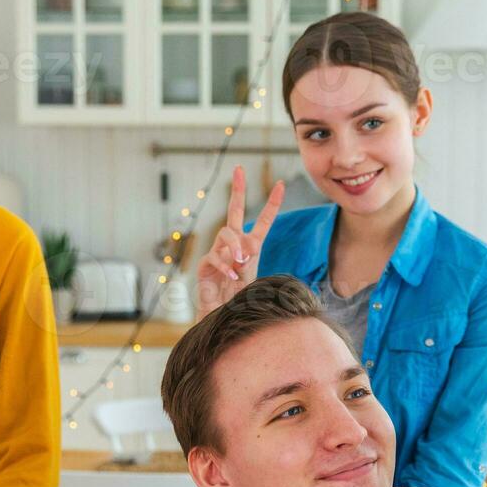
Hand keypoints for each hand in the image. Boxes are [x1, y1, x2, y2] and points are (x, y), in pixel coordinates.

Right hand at [195, 165, 283, 317]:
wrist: (224, 317)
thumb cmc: (241, 298)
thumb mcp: (253, 275)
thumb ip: (250, 257)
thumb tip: (243, 247)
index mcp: (250, 246)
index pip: (263, 221)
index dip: (272, 203)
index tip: (280, 184)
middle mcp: (233, 245)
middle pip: (234, 211)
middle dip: (237, 190)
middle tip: (239, 170)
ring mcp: (218, 253)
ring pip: (225, 234)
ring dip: (235, 246)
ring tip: (242, 262)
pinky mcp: (205, 266)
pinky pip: (215, 257)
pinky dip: (226, 266)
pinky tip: (233, 275)